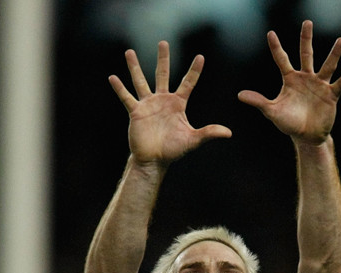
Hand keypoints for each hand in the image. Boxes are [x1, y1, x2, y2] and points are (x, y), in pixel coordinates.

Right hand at [109, 40, 231, 165]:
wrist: (153, 161)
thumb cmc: (173, 151)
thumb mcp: (193, 140)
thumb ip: (209, 133)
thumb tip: (228, 133)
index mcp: (177, 104)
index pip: (188, 83)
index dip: (194, 71)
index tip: (200, 57)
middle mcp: (162, 100)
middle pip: (163, 74)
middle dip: (163, 59)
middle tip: (163, 42)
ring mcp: (148, 105)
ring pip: (141, 81)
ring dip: (135, 67)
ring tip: (129, 52)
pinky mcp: (136, 112)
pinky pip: (126, 97)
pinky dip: (119, 88)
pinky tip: (112, 77)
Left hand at [238, 20, 340, 144]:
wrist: (306, 137)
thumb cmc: (289, 123)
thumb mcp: (272, 112)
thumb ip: (258, 101)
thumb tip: (239, 95)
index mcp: (290, 79)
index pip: (282, 60)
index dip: (276, 48)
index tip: (270, 33)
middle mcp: (306, 78)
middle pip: (306, 54)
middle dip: (306, 39)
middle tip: (307, 23)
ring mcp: (320, 85)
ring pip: (327, 66)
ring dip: (334, 54)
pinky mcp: (331, 95)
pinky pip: (339, 84)